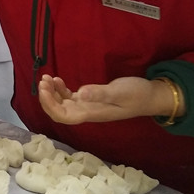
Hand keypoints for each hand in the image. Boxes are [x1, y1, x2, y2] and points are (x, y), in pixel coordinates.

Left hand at [38, 74, 179, 124]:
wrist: (151, 96)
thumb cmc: (137, 94)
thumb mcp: (119, 92)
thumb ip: (100, 93)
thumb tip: (80, 93)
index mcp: (91, 114)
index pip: (63, 116)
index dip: (50, 106)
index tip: (43, 90)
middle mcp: (86, 112)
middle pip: (59, 111)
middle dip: (47, 98)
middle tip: (43, 80)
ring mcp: (87, 105)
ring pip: (62, 104)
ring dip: (52, 93)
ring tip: (46, 77)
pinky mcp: (90, 98)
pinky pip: (70, 97)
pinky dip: (60, 89)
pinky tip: (57, 79)